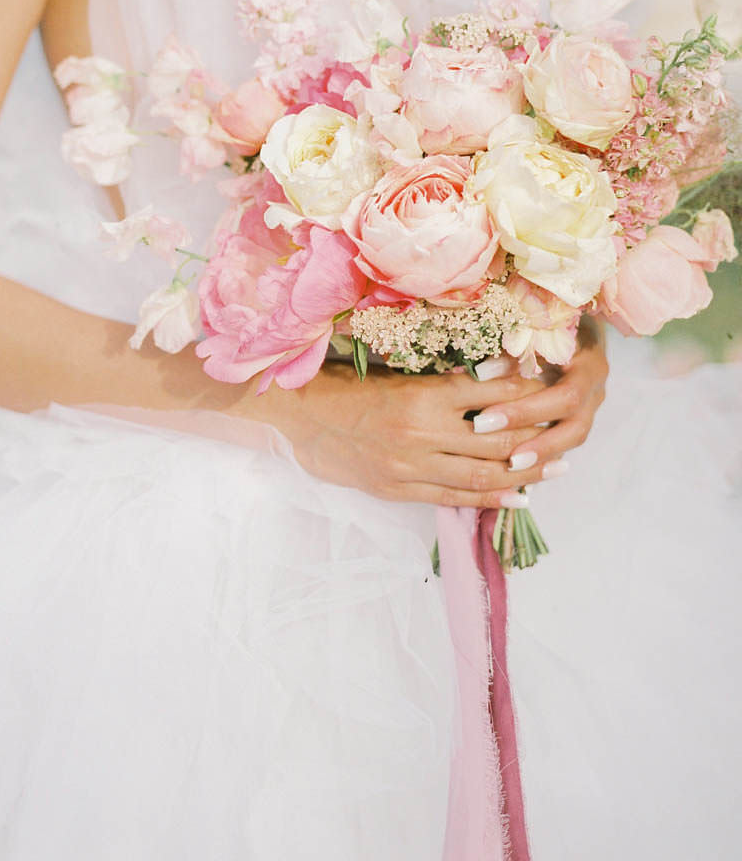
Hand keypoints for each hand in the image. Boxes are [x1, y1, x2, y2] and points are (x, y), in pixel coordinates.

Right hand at [257, 357, 573, 508]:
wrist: (300, 414)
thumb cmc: (348, 384)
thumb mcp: (397, 370)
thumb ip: (443, 379)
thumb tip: (498, 374)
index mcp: (421, 395)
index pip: (491, 396)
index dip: (528, 395)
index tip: (554, 387)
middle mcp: (421, 433)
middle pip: (497, 441)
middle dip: (538, 438)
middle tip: (569, 433)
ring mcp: (411, 467)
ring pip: (482, 475)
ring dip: (524, 473)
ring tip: (555, 469)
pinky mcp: (399, 490)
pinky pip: (454, 499)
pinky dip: (490, 499)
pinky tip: (518, 497)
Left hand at [473, 318, 609, 475]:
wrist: (578, 323)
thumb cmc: (550, 321)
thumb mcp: (535, 329)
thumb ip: (513, 352)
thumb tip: (479, 374)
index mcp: (590, 364)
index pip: (564, 396)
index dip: (525, 410)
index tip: (485, 419)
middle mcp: (596, 389)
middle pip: (574, 425)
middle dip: (536, 442)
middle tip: (502, 456)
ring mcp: (592, 405)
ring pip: (573, 439)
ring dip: (542, 454)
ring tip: (508, 468)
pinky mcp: (581, 415)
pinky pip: (566, 441)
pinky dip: (544, 454)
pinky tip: (517, 468)